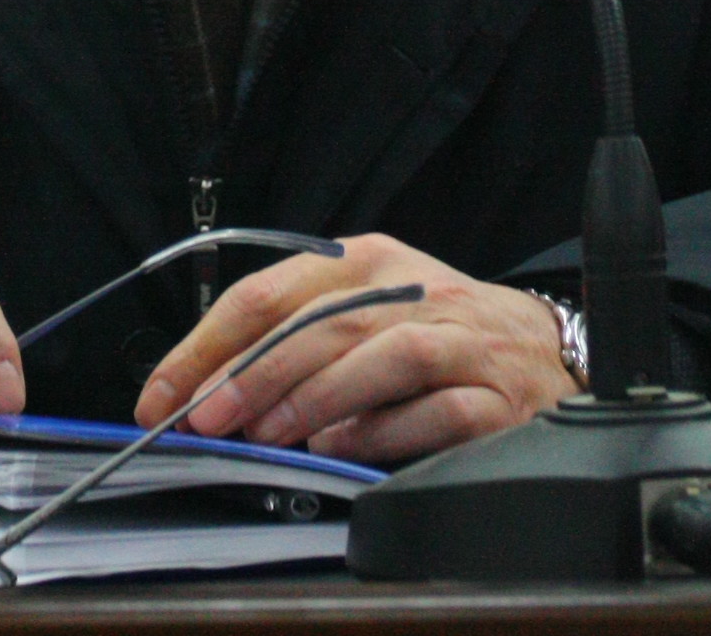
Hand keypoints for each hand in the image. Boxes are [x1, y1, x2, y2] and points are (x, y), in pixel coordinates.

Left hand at [132, 232, 572, 464]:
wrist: (546, 349)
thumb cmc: (439, 332)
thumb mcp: (365, 310)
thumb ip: (297, 338)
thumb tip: (212, 392)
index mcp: (368, 260)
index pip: (272, 292)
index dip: (209, 345)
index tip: (164, 393)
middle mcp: (414, 290)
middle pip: (322, 323)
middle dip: (252, 374)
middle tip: (204, 420)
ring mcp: (460, 340)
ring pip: (381, 357)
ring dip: (312, 398)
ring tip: (263, 435)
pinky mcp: (496, 394)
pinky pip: (434, 411)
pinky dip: (382, 431)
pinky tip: (341, 450)